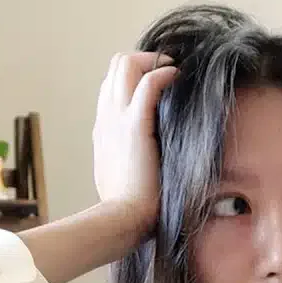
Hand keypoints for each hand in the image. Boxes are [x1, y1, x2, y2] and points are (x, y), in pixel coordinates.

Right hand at [92, 51, 178, 238]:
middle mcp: (106, 118)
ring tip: (175, 70)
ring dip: (153, 60)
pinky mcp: (134, 125)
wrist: (122, 221)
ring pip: (125, 65)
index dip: (135, 79)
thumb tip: (149, 164)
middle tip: (170, 71)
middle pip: (116, 66)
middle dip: (145, 60)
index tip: (159, 85)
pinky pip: (147, 83)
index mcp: (103, 131)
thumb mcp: (123, 180)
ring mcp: (116, 119)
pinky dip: (163, 73)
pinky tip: (178, 78)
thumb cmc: (129, 211)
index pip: (112, 87)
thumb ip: (131, 163)